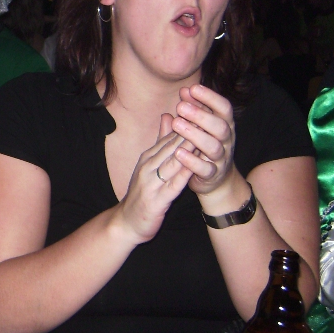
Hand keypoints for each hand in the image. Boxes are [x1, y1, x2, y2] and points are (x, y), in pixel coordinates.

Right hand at [114, 115, 192, 243]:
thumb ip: (160, 142)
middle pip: (172, 145)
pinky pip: (172, 185)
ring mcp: (151, 183)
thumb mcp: (149, 165)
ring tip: (204, 135)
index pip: (170, 136)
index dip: (186, 123)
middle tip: (207, 115)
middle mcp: (148, 167)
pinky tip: (195, 166)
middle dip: (189, 130)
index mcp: (148, 158)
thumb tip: (168, 116)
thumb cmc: (141, 194)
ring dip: (187, 149)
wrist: (125, 223)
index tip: (202, 109)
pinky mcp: (156, 200)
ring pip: (172, 162)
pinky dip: (184, 174)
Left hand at [169, 84, 236, 195]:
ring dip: (195, 135)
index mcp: (224, 125)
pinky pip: (206, 169)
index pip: (224, 108)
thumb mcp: (198, 127)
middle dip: (201, 115)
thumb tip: (184, 90)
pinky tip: (178, 152)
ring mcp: (221, 159)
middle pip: (220, 126)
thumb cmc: (203, 147)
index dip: (210, 97)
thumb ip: (191, 111)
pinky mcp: (213, 175)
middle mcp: (226, 141)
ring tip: (177, 125)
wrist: (216, 180)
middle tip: (180, 107)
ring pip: (214, 147)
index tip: (192, 88)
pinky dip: (192, 161)